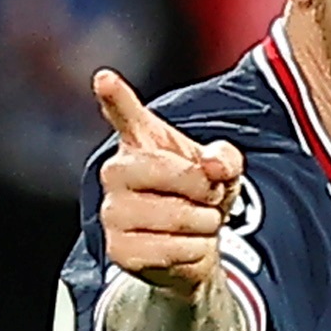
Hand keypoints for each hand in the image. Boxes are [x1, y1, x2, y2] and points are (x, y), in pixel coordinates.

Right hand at [90, 67, 242, 298]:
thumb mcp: (222, 168)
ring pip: (177, 216)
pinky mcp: (117, 249)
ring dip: (204, 224)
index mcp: (139, 141)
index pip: (124, 114)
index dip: (115, 97)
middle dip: (204, 189)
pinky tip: (185, 246)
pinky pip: (171, 249)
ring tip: (196, 222)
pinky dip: (193, 251)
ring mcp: (112, 212)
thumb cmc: (198, 195)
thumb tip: (212, 167)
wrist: (190, 244)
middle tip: (207, 196)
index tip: (105, 79)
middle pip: (171, 173)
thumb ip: (224, 158)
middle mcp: (116, 172)